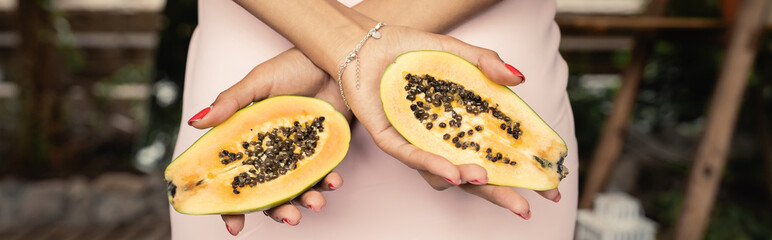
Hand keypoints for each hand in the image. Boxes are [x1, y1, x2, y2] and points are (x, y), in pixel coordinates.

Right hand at [187, 48, 347, 233]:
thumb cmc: (295, 66)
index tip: (234, 226)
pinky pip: (324, 175)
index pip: (235, 178)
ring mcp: (299, 154)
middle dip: (278, 211)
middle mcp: (272, 152)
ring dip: (306, 202)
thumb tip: (196, 122)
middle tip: (289, 218)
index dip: (231, 205)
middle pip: (269, 192)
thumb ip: (230, 103)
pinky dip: (329, 183)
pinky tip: (334, 181)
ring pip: (298, 189)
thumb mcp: (259, 81)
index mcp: (249, 140)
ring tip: (315, 204)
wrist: (337, 59)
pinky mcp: (324, 151)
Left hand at [339, 25, 559, 217]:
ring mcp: (419, 144)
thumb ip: (488, 64)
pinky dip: (434, 165)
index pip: (497, 154)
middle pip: (476, 175)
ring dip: (466, 179)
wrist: (370, 44)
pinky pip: (414, 158)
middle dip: (501, 193)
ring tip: (483, 179)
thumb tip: (519, 79)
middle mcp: (443, 141)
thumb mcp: (458, 54)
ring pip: (444, 174)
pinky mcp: (392, 141)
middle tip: (527, 205)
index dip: (521, 171)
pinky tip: (453, 172)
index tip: (550, 185)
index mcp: (464, 126)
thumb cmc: (412, 52)